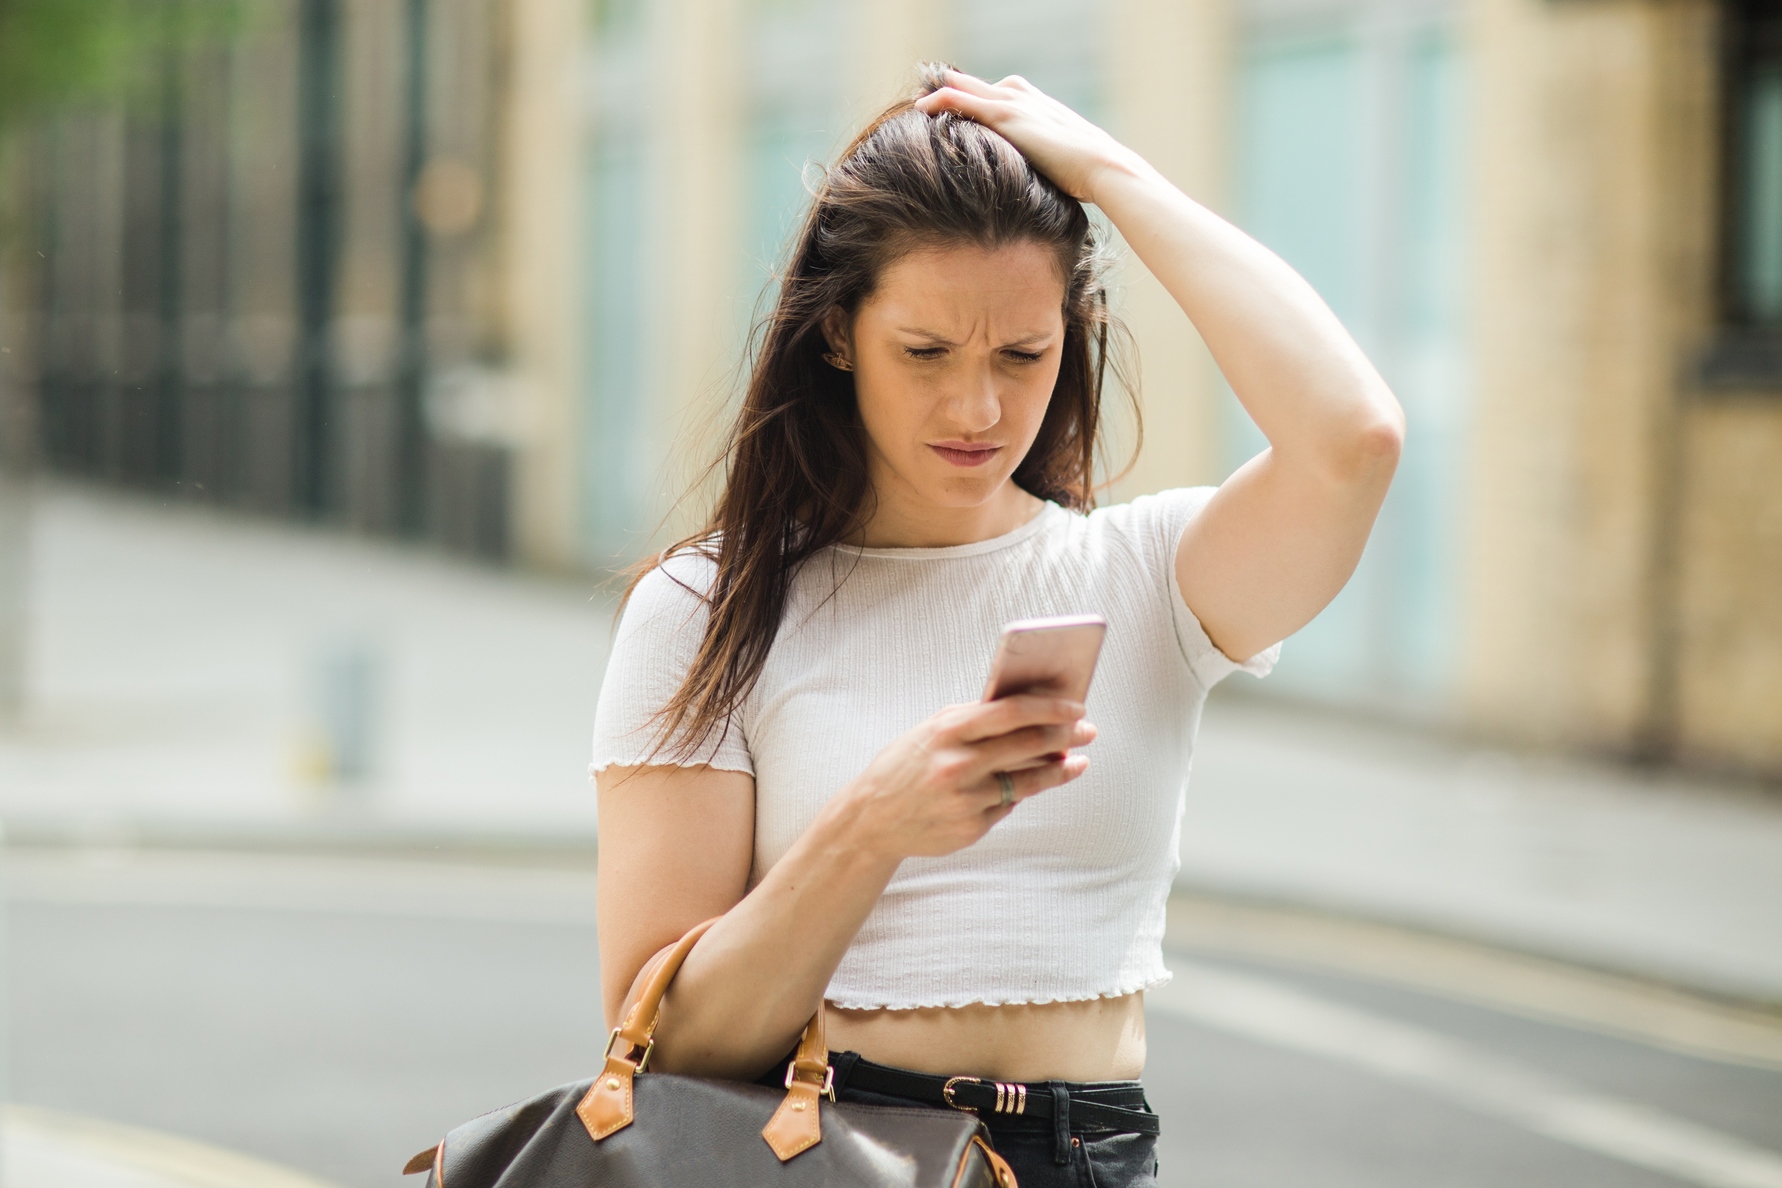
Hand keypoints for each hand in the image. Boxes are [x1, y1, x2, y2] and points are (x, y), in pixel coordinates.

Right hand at [835, 694, 1095, 860]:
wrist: (871, 818)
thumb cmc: (907, 764)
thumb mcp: (932, 730)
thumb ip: (975, 720)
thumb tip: (1030, 711)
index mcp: (948, 731)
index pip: (1012, 712)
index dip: (1050, 709)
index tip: (1076, 707)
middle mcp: (958, 764)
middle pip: (1028, 744)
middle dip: (1065, 736)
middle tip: (1086, 731)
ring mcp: (966, 799)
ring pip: (1027, 781)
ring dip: (1058, 769)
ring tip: (1076, 761)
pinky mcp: (971, 827)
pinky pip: (1007, 806)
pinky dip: (1020, 793)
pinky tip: (1029, 784)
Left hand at [913, 69, 1139, 203]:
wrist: (1102, 167)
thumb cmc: (1090, 175)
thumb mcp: (1064, 166)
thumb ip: (1046, 167)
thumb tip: (1040, 191)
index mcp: (1040, 105)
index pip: (1001, 94)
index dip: (979, 99)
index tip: (961, 109)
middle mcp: (1025, 97)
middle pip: (981, 86)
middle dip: (957, 89)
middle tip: (931, 94)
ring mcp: (1015, 103)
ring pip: (967, 88)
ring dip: (942, 91)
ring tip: (920, 101)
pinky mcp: (1006, 116)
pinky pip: (963, 100)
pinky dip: (941, 99)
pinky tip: (922, 106)